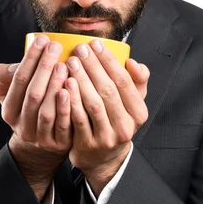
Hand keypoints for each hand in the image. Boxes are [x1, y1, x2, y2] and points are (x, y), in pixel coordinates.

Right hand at [0, 35, 71, 198]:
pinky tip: (73, 88)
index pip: (18, 81)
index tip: (42, 40)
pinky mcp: (58, 144)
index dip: (30, 59)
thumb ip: (9, 77)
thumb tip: (19, 63)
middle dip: (44, 68)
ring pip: (46, 111)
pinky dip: (67, 106)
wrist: (44, 143)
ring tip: (65, 65)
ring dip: (55, 86)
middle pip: (32, 94)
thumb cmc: (32, 107)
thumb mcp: (15, 93)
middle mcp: (21, 126)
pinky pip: (63, 125)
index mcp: (9, 110)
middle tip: (55, 47)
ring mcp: (40, 137)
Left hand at [64, 40, 149, 195]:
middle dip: (93, 67)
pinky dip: (71, 100)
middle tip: (80, 49)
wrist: (103, 159)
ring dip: (81, 80)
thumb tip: (134, 62)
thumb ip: (136, 82)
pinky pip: (78, 118)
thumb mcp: (131, 105)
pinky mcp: (88, 144)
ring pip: (93, 104)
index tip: (96, 44)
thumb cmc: (116, 122)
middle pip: (108, 90)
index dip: (109, 61)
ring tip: (70, 62)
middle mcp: (125, 126)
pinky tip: (64, 84)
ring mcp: (106, 137)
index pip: (124, 81)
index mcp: (139, 113)